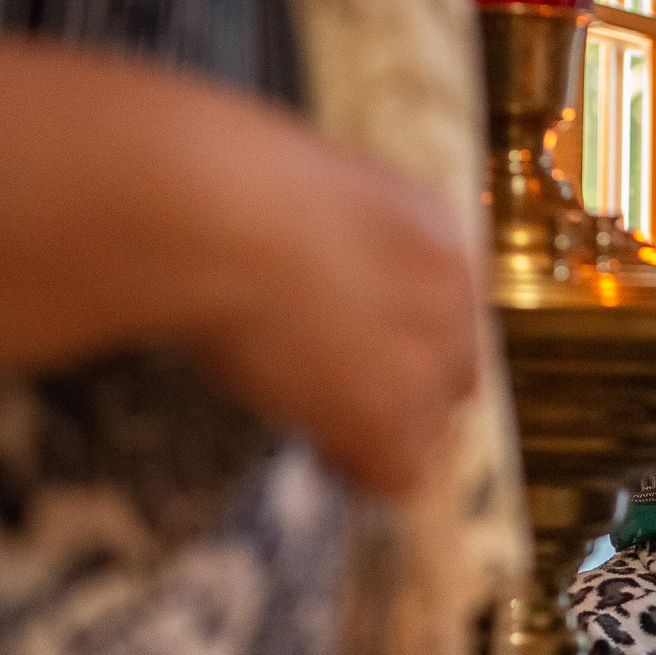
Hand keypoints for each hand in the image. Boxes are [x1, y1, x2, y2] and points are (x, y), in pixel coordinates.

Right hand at [0, 16, 477, 499]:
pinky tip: (311, 444)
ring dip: (369, 428)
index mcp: (430, 228)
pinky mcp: (388, 413)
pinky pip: (396, 476)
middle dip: (395, 395)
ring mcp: (424, 357)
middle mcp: (449, 294)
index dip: (392, 343)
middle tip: (323, 398)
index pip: (443, 312)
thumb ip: (322, 241)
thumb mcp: (294, 193)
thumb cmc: (209, 177)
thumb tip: (296, 279)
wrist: (204, 203)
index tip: (337, 353)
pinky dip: (355, 469)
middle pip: (451, 380)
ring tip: (300, 409)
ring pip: (427, 430)